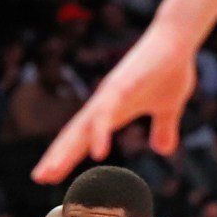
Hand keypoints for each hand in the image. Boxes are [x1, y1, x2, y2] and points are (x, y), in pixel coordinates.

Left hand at [32, 33, 195, 183]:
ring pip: (82, 128)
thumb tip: (163, 149)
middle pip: (74, 135)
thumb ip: (162, 128)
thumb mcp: (168, 108)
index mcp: (111, 111)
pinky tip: (97, 153)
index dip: (65, 157)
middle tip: (39, 177)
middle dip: (56, 158)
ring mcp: (109, 95)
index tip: (49, 175)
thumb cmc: (170, 69)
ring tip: (52, 171)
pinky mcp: (122, 87)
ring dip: (66, 151)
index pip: (82, 139)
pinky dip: (100, 133)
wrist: (178, 39)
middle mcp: (103, 104)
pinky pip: (107, 114)